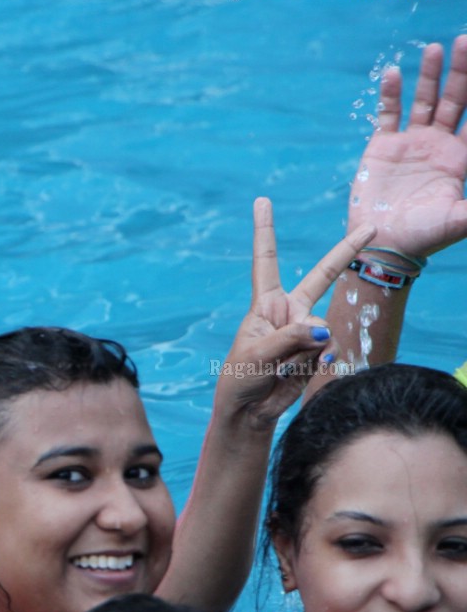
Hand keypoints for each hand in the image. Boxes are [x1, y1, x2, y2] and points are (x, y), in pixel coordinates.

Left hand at [218, 198, 374, 427]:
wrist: (250, 409)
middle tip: (370, 228)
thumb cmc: (240, 377)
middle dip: (346, 252)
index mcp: (265, 303)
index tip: (262, 202)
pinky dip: (312, 362)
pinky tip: (295, 372)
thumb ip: (288, 339)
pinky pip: (327, 349)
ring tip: (281, 366)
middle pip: (322, 276)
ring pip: (321, 328)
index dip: (265, 231)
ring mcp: (306, 329)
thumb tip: (322, 331)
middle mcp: (289, 310)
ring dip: (303, 350)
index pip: (266, 260)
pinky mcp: (318, 350)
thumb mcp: (255, 355)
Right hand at [347, 35, 466, 258]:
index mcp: (460, 158)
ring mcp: (411, 143)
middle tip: (465, 41)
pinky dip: (390, 94)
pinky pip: (388, 114)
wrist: (383, 244)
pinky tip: (393, 73)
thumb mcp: (460, 220)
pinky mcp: (383, 146)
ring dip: (430, 75)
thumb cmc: (425, 236)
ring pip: (424, 101)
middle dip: (461, 73)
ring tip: (435, 49)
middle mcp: (438, 145)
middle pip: (454, 100)